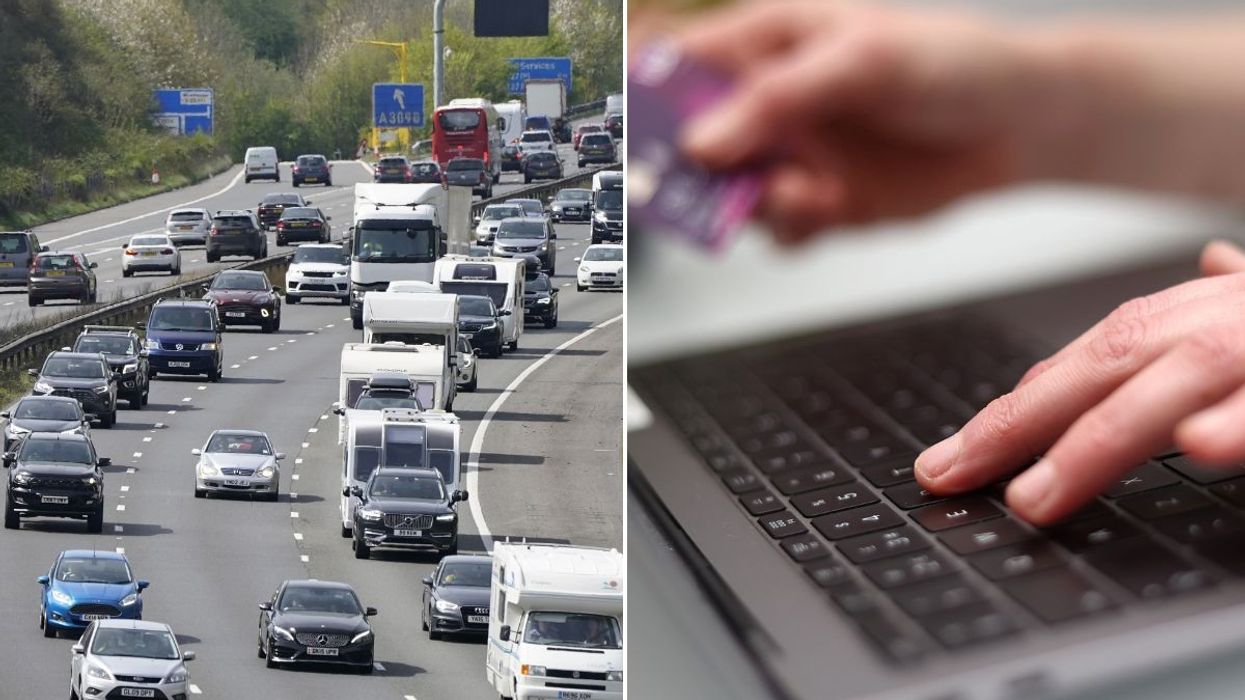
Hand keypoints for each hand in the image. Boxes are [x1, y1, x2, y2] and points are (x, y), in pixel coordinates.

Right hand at [674, 0, 1054, 240]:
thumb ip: (777, 98)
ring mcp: (789, 155)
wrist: (1017, 126)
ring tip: (791, 193)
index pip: (677, 63)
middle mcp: (766, 104)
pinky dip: (790, 228)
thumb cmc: (948, 63)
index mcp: (763, 44)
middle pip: (689, 141)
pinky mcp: (817, 203)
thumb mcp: (861, 62)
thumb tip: (702, 142)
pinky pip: (776, 229)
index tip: (634, 132)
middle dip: (685, 170)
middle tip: (697, 185)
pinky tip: (822, 208)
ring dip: (746, 204)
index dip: (646, 95)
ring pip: (727, 194)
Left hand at [916, 240, 1244, 523]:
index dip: (1019, 406)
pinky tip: (1197, 444)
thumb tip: (1212, 262)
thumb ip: (1234, 298)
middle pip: (1108, 363)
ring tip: (1033, 496)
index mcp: (1200, 312)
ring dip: (1097, 439)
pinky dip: (1236, 421)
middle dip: (1021, 422)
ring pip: (1176, 379)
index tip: (956, 455)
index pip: (1091, 358)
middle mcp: (1219, 319)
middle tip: (950, 473)